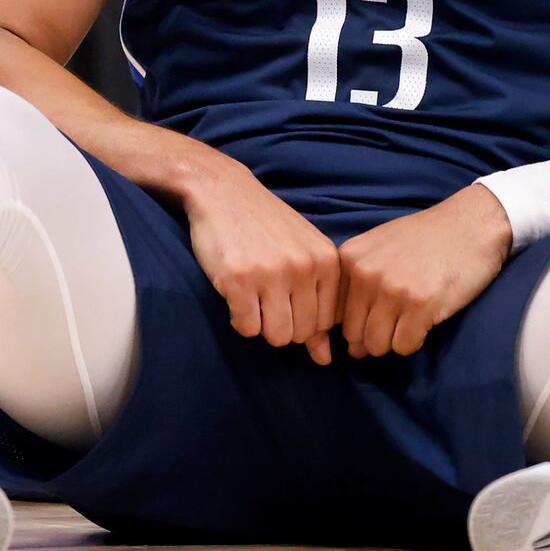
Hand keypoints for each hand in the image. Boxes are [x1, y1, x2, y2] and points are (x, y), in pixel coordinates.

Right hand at [182, 160, 340, 363]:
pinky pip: (246, 328)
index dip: (302, 319)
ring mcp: (272, 273)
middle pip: (301, 334)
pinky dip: (238, 319)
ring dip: (260, 324)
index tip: (285, 297)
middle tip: (265, 296)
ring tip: (252, 296)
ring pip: (277, 337)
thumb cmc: (266, 226)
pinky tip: (235, 294)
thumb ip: (317, 303)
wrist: (223, 191)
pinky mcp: (239, 280)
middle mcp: (304, 267)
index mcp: (326, 260)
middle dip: (281, 325)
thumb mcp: (301, 254)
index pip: (325, 323)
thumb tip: (325, 359)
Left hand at [337, 184, 512, 360]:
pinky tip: (428, 316)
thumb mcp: (382, 251)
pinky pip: (404, 346)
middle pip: (353, 334)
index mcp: (350, 257)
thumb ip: (359, 293)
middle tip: (400, 314)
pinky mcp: (420, 304)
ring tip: (413, 314)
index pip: (334, 313)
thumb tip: (353, 350)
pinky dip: (416, 340)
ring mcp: (391, 288)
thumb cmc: (426, 239)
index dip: (356, 320)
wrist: (471, 224)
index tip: (377, 311)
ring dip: (396, 339)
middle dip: (375, 333)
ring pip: (377, 345)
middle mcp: (364, 273)